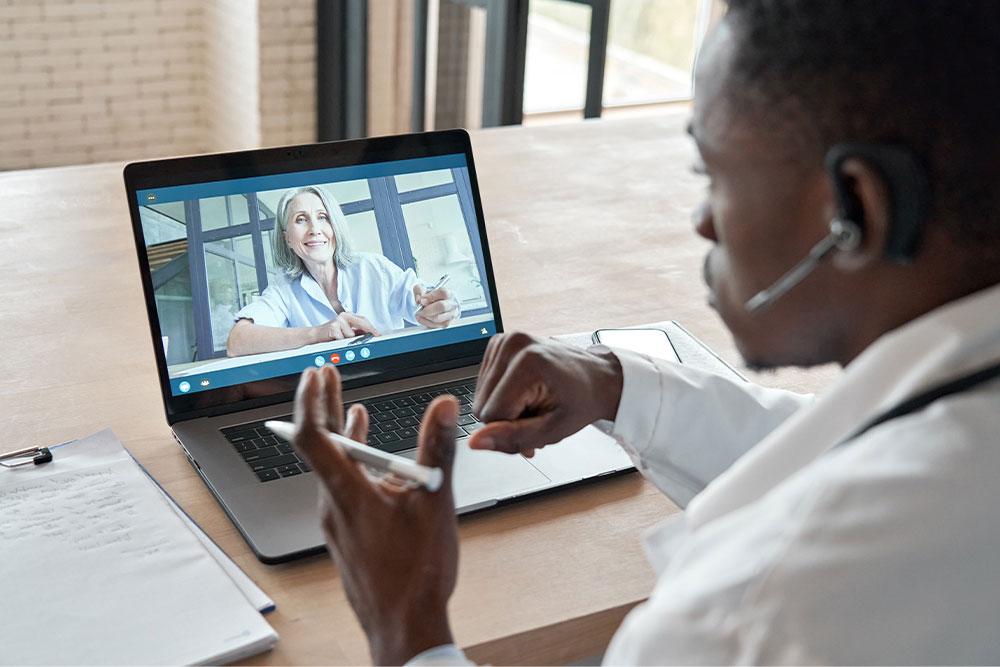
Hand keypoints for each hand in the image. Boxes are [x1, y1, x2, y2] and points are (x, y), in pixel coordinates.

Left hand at [291, 365, 458, 664]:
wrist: (403, 628)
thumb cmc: (416, 574)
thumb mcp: (435, 503)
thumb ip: (437, 450)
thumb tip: (444, 407)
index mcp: (347, 494)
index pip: (313, 435)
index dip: (311, 400)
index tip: (316, 375)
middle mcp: (333, 506)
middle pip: (319, 446)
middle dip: (324, 406)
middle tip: (326, 375)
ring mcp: (337, 522)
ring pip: (332, 468)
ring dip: (341, 434)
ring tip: (350, 407)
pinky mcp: (347, 536)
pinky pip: (341, 489)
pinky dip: (353, 464)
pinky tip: (372, 461)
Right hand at [314, 312, 379, 340]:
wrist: (316, 335)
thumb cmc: (331, 333)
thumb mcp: (346, 331)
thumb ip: (357, 331)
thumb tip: (370, 334)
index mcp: (348, 316)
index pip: (364, 320)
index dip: (372, 328)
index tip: (378, 334)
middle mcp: (344, 316)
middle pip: (361, 322)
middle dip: (369, 331)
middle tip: (374, 337)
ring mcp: (338, 321)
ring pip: (351, 334)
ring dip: (348, 340)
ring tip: (341, 339)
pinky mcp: (332, 327)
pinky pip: (342, 338)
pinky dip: (340, 342)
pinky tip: (335, 340)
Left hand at [412, 284, 458, 328]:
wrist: (436, 305)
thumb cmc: (432, 297)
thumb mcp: (424, 289)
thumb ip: (420, 291)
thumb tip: (418, 299)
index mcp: (448, 293)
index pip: (443, 293)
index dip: (431, 297)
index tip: (422, 300)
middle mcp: (452, 304)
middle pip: (442, 306)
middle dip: (428, 309)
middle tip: (420, 310)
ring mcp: (451, 315)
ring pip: (438, 318)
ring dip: (426, 317)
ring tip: (419, 314)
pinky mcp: (447, 324)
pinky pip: (436, 325)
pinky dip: (426, 323)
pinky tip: (422, 319)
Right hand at [470, 332, 623, 456]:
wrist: (595, 377)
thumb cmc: (582, 400)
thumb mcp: (553, 429)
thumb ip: (512, 438)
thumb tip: (475, 442)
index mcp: (528, 363)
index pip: (490, 415)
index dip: (509, 431)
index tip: (535, 427)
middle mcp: (513, 345)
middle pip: (481, 406)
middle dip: (506, 420)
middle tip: (536, 417)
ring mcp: (504, 340)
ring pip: (480, 397)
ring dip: (504, 408)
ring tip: (532, 404)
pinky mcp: (498, 343)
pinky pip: (484, 384)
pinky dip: (502, 394)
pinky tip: (524, 392)